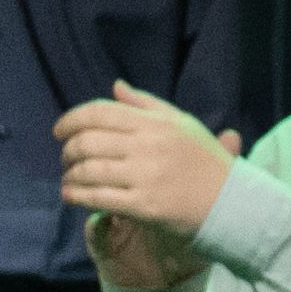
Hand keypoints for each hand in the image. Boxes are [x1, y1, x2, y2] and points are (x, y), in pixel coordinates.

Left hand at [50, 85, 241, 243]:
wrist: (231, 202)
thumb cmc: (205, 161)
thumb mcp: (182, 124)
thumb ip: (146, 104)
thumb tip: (116, 86)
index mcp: (155, 123)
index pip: (99, 113)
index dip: (71, 120)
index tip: (59, 131)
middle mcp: (148, 146)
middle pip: (88, 141)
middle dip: (68, 150)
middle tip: (66, 157)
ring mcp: (145, 176)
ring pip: (89, 170)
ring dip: (70, 174)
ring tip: (68, 178)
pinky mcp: (144, 206)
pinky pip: (98, 198)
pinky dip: (77, 195)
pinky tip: (70, 194)